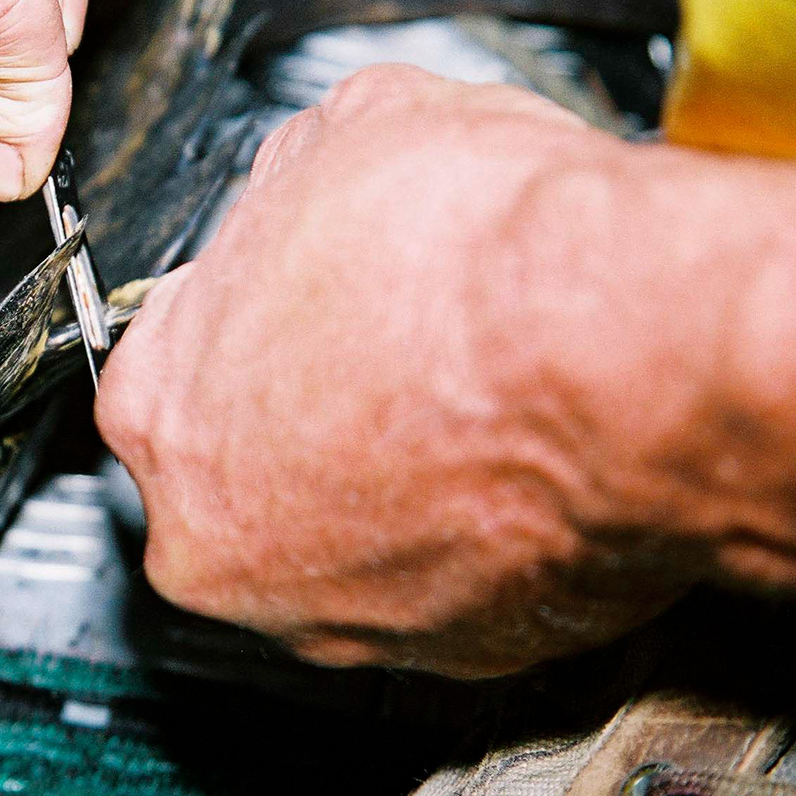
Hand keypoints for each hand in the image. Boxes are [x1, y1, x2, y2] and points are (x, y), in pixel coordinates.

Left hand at [96, 65, 709, 677]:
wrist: (636, 356)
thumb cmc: (486, 263)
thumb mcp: (351, 133)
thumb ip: (292, 185)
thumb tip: (312, 179)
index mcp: (160, 412)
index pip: (168, 361)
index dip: (246, 310)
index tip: (297, 292)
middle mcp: (222, 544)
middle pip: (240, 469)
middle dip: (305, 410)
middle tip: (386, 344)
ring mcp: (339, 621)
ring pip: (342, 542)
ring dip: (388, 478)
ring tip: (467, 395)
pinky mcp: (461, 661)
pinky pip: (449, 589)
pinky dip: (478, 534)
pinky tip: (524, 456)